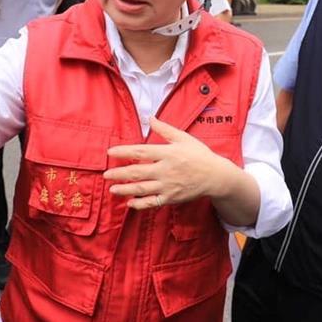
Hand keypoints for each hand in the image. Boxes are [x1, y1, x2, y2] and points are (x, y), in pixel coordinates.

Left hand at [105, 118, 240, 209]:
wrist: (216, 177)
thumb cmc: (199, 155)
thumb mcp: (184, 138)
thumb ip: (165, 129)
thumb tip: (150, 118)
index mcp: (168, 153)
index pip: (141, 152)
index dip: (124, 152)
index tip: (110, 152)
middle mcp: (166, 170)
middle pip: (137, 172)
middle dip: (119, 174)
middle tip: (106, 174)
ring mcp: (168, 186)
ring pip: (142, 189)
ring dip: (125, 189)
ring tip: (112, 189)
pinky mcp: (172, 198)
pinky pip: (152, 202)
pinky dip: (140, 203)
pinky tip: (130, 203)